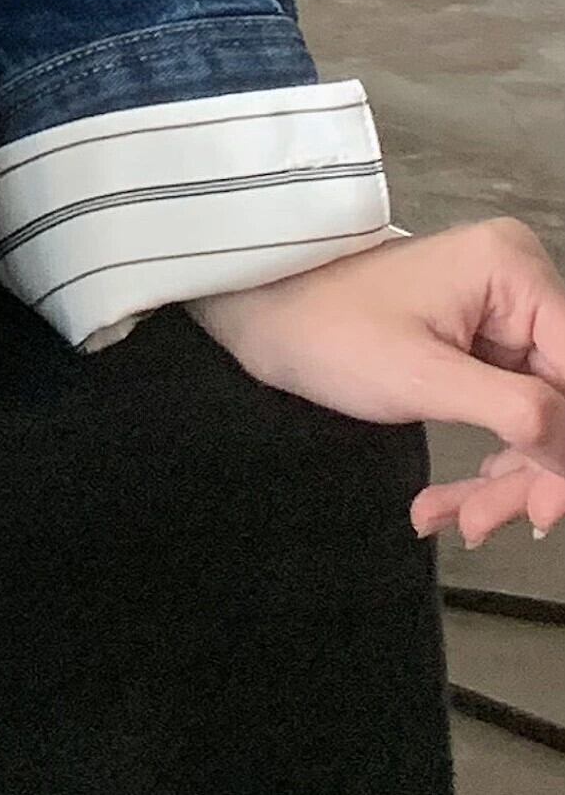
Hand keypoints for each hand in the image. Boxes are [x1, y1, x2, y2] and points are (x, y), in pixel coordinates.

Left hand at [181, 218, 564, 549]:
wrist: (263, 319)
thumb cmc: (330, 334)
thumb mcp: (426, 379)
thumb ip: (520, 412)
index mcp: (513, 271)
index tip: (547, 508)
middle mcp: (520, 287)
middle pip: (562, 404)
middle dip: (531, 475)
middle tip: (486, 525)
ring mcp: (504, 320)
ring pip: (542, 423)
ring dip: (504, 484)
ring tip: (456, 521)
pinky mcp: (486, 352)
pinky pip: (511, 420)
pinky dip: (487, 470)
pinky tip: (447, 508)